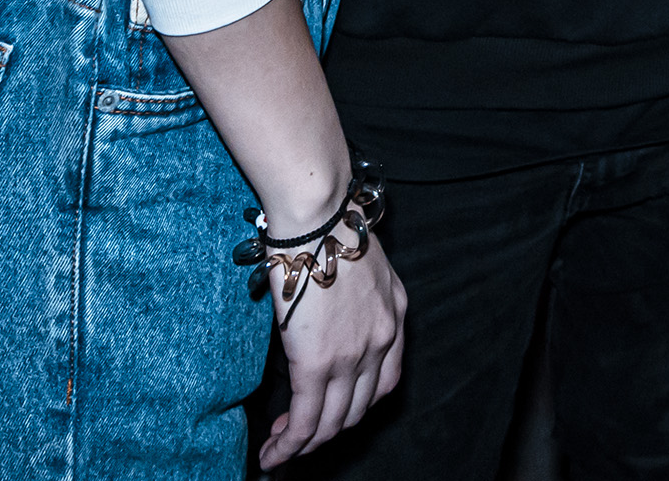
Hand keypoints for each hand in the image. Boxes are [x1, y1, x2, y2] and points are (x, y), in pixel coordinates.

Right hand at [261, 229, 406, 464]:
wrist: (318, 214)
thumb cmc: (328, 224)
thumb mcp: (360, 261)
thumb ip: (353, 294)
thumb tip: (329, 312)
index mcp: (395, 315)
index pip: (385, 381)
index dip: (357, 405)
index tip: (332, 413)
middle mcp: (382, 341)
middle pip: (358, 408)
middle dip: (328, 430)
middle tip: (299, 438)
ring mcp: (353, 356)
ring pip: (332, 422)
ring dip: (305, 444)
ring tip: (280, 451)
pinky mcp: (318, 363)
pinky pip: (305, 419)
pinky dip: (289, 444)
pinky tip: (274, 452)